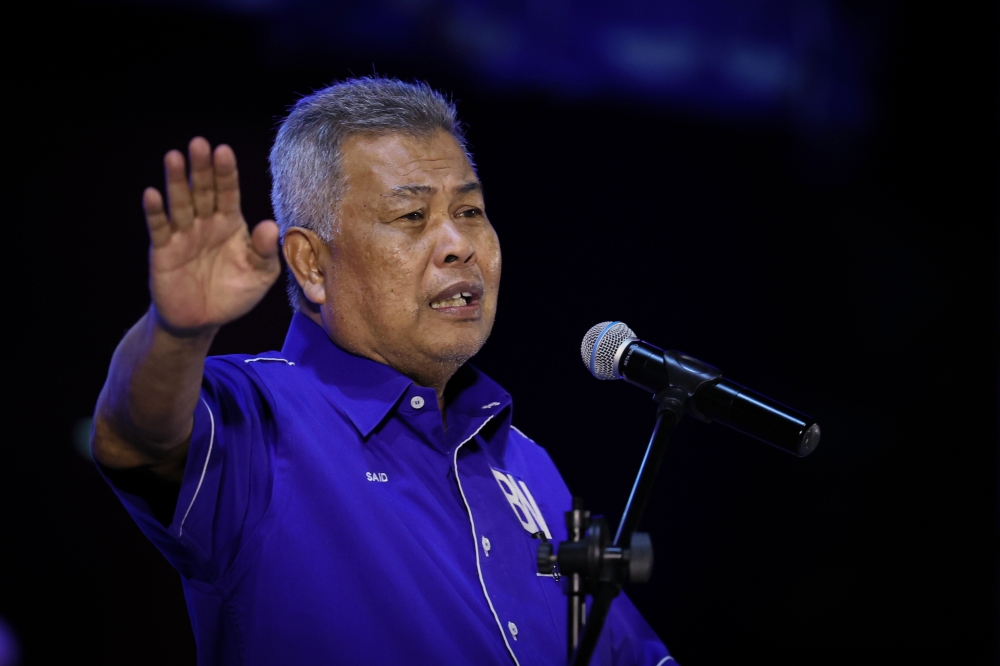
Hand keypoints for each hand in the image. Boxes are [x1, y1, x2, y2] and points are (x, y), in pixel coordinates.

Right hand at [143, 137, 279, 334]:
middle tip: (199, 143)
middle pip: (203, 191)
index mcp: (230, 224)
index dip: (226, 173)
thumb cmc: (233, 294)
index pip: (228, 193)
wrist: (202, 321)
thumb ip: (265, 252)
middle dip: (201, 168)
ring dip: (176, 181)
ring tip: (174, 157)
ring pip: (180, 203)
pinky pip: (159, 228)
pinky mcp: (163, 250)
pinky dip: (155, 212)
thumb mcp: (259, 276)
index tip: (224, 151)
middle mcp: (205, 223)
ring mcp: (183, 235)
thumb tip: (271, 225)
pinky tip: (152, 194)